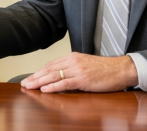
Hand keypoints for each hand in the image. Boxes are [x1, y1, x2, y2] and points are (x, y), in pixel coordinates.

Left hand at [21, 52, 137, 92]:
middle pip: (49, 69)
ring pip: (54, 76)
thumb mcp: (86, 64)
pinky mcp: (83, 80)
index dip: (39, 71)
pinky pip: (64, 83)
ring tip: (29, 87)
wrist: (121, 69)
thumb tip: (60, 77)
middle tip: (24, 83)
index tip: (30, 77)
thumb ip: (73, 68)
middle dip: (35, 77)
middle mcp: (73, 61)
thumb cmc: (106, 69)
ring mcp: (78, 70)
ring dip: (39, 82)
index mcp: (73, 57)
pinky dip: (53, 87)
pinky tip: (44, 90)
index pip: (51, 64)